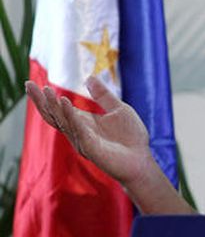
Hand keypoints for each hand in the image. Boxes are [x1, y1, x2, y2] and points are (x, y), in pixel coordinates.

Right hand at [25, 76, 153, 186]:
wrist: (142, 159)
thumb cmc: (132, 137)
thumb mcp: (119, 109)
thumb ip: (103, 95)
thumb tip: (89, 77)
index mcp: (83, 122)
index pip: (58, 109)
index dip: (45, 98)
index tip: (31, 84)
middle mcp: (78, 131)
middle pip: (53, 116)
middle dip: (41, 101)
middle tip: (29, 85)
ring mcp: (82, 140)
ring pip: (62, 122)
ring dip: (54, 106)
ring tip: (46, 91)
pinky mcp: (90, 148)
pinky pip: (77, 129)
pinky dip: (69, 115)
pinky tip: (64, 102)